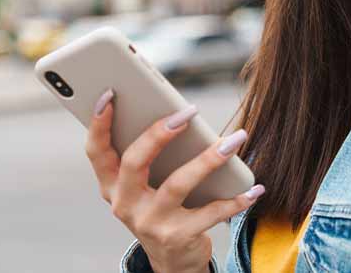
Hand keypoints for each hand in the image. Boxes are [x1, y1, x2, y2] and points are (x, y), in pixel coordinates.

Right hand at [85, 89, 264, 271]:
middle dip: (159, 133)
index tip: (110, 94)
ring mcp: (150, 223)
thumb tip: (177, 113)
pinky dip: (235, 200)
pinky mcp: (177, 238)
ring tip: (235, 139)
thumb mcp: (147, 184)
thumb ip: (151, 153)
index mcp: (111, 185)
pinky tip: (254, 189)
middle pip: (134, 162)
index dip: (99, 123)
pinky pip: (210, 213)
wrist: (172, 260)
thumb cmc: (161, 206)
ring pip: (177, 184)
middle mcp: (125, 204)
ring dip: (209, 159)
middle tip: (188, 112)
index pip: (97, 152)